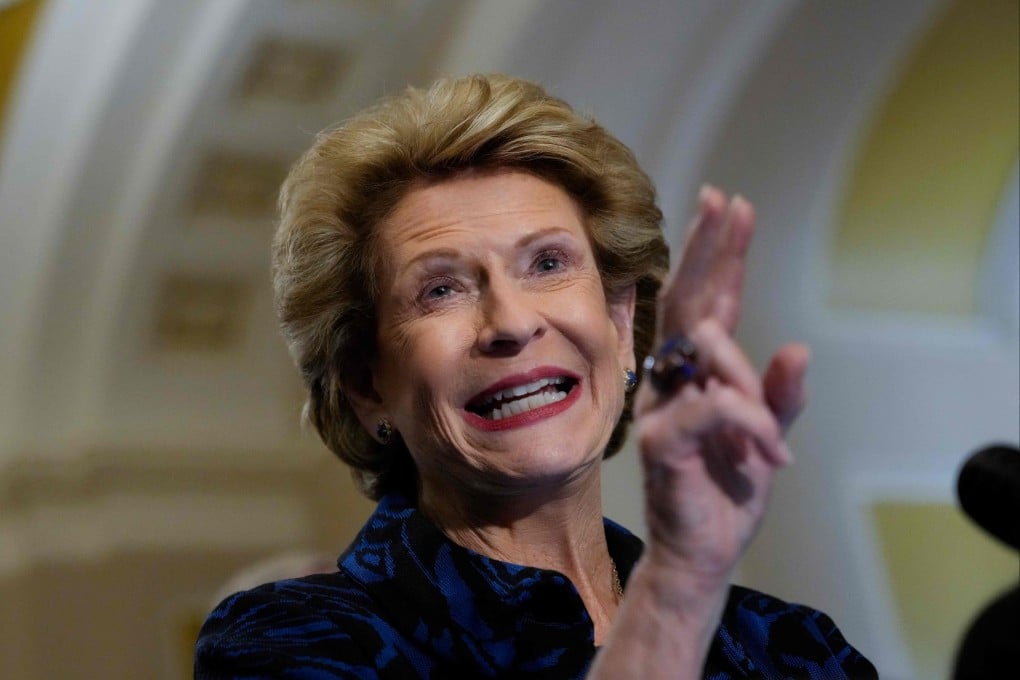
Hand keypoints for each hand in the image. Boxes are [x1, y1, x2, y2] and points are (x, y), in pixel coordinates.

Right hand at [634, 187, 808, 582]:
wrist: (701, 552)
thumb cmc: (728, 490)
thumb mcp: (768, 436)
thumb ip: (781, 394)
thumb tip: (798, 346)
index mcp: (698, 375)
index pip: (708, 303)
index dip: (721, 255)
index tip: (729, 204)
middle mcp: (672, 380)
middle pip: (688, 303)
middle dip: (709, 251)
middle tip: (723, 201)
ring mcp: (659, 407)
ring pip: (703, 350)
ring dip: (745, 375)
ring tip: (772, 432)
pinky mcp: (660, 442)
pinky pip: (707, 408)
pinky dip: (747, 420)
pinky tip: (770, 449)